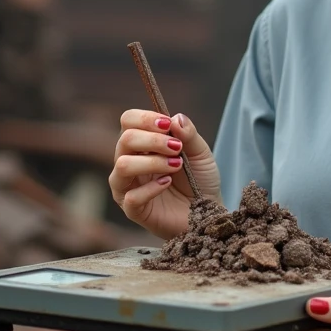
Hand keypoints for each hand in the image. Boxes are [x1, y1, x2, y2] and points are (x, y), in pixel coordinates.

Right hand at [109, 110, 220, 239]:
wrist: (208, 213)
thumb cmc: (199, 180)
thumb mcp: (201, 153)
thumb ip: (189, 134)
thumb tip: (175, 118)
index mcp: (142, 144)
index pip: (128, 121)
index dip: (145, 118)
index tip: (167, 124)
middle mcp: (129, 162)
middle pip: (125, 140)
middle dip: (153, 140)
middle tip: (177, 147)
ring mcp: (128, 186)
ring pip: (122, 165)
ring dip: (152, 162)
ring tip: (176, 165)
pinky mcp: (133, 210)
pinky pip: (131, 197)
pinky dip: (151, 188)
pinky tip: (167, 183)